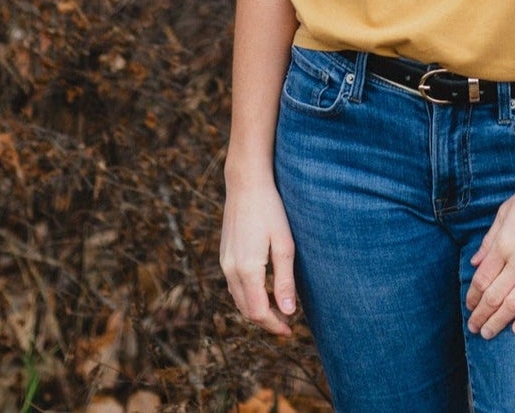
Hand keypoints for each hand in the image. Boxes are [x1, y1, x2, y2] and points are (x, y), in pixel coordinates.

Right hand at [220, 174, 297, 335]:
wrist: (246, 183)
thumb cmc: (270, 210)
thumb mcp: (284, 244)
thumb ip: (285, 280)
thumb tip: (288, 312)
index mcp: (247, 269)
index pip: (257, 312)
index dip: (273, 325)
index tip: (290, 331)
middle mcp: (231, 270)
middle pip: (246, 310)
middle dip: (266, 321)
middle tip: (287, 325)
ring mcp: (225, 262)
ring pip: (238, 299)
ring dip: (256, 309)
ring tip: (277, 310)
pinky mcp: (225, 254)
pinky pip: (234, 285)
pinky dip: (248, 295)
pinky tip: (263, 290)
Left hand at [466, 168, 514, 337]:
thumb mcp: (506, 210)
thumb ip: (490, 238)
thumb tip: (475, 263)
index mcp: (504, 243)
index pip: (482, 280)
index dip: (472, 297)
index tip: (469, 307)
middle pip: (495, 296)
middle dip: (481, 315)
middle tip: (475, 328)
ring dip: (499, 321)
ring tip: (489, 333)